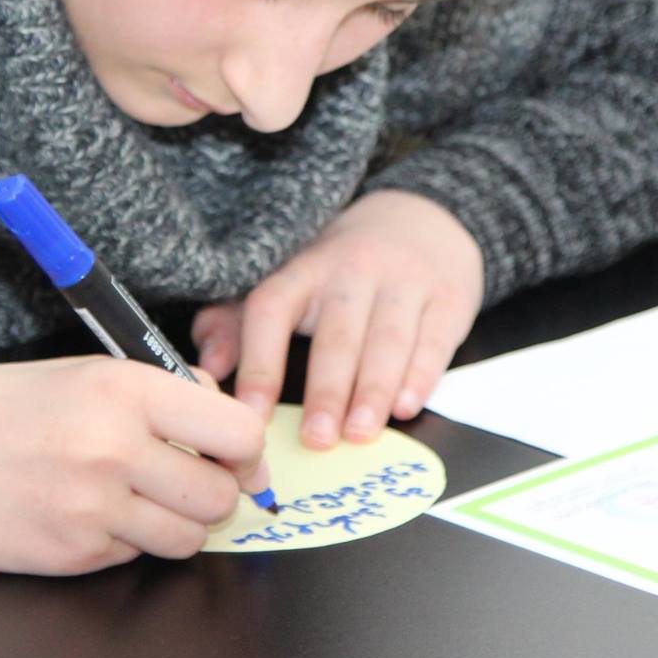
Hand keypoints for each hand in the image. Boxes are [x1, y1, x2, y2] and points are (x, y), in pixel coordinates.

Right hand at [0, 356, 268, 574]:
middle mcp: (115, 450)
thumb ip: (157, 392)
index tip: (235, 454)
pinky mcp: (72, 556)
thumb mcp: (81, 371)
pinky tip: (87, 514)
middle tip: (188, 480)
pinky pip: (135, 558)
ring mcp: (93, 510)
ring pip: (187, 538)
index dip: (245, 449)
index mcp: (124, 390)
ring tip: (138, 500)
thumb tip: (223, 419)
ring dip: (175, 524)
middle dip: (215, 493)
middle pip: (220, 496)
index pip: (236, 431)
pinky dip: (126, 542)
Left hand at [191, 189, 482, 448]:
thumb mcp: (291, 277)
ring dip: (372, 391)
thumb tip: (208, 369)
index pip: (272, 310)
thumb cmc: (345, 265)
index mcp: (304, 268)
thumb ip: (238, 322)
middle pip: (336, 334)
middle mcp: (353, 269)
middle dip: (325, 390)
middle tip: (316, 439)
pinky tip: (406, 406)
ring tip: (359, 433)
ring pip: (387, 341)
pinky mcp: (448, 297)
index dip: (259, 365)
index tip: (252, 415)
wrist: (426, 218)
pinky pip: (433, 340)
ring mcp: (405, 282)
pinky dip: (421, 376)